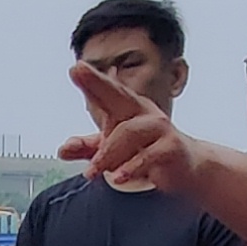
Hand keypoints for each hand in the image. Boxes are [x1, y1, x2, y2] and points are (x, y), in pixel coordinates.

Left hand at [61, 57, 198, 191]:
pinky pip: (148, 155)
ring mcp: (160, 128)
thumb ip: (88, 148)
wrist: (185, 169)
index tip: (76, 68)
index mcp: (128, 108)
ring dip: (107, 153)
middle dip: (98, 83)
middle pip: (119, 95)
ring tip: (93, 172)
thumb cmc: (144, 152)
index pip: (108, 91)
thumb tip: (62, 150)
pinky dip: (131, 167)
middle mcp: (144, 112)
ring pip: (129, 133)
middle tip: (77, 72)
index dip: (92, 80)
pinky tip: (117, 177)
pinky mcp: (171, 147)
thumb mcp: (113, 150)